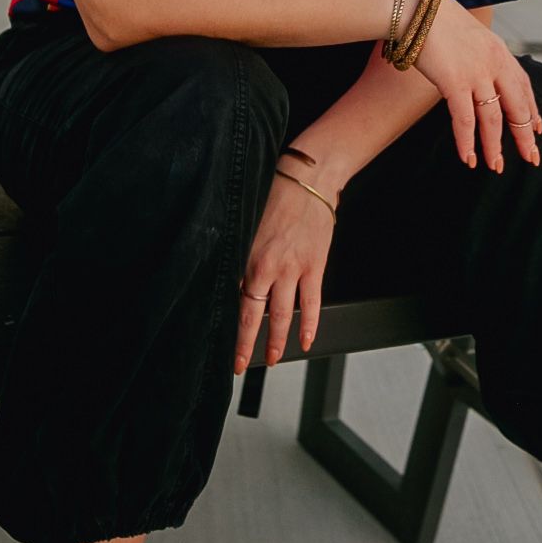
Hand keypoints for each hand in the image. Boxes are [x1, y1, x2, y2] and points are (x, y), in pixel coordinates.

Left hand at [233, 169, 337, 374]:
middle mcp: (269, 267)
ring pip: (283, 315)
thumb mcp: (247, 223)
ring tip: (274, 359)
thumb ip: (240, 253)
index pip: (235, 302)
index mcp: (248, 257)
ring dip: (277, 341)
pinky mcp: (315, 266)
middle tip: (242, 364)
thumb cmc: (276, 192)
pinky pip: (312, 303)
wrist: (310, 179)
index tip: (226, 346)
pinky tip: (306, 340)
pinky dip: (309, 325)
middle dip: (248, 344)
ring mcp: (294, 269)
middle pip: (255, 315)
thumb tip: (232, 280)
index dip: (231, 329)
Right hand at [409, 0, 541, 172]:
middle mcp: (494, 63)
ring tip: (495, 166)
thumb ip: (479, 53)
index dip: (531, 110)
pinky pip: (465, 120)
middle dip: (524, 135)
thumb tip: (476, 70)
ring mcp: (476, 74)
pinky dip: (467, 142)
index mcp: (500, 51)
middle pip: (516, 106)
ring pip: (492, 119)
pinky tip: (468, 158)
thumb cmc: (435, 18)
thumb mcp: (469, 33)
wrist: (416, 7)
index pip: (524, 86)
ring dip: (494, 146)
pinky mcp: (455, 82)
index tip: (537, 128)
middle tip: (531, 157)